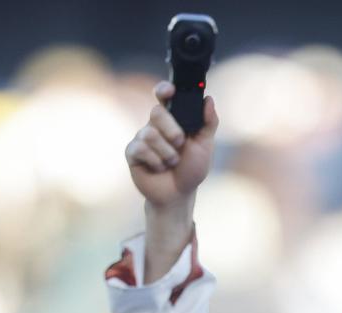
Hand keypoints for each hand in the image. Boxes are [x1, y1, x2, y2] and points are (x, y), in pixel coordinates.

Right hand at [126, 80, 218, 208]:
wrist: (178, 194)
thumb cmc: (191, 169)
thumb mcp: (205, 146)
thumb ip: (209, 123)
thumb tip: (209, 99)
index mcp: (172, 118)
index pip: (164, 96)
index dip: (164, 90)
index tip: (170, 91)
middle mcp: (155, 125)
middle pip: (156, 112)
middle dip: (172, 131)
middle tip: (180, 144)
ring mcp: (142, 138)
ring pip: (149, 133)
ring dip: (166, 152)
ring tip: (171, 162)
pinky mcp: (132, 153)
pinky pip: (140, 148)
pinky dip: (155, 161)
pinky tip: (158, 168)